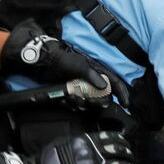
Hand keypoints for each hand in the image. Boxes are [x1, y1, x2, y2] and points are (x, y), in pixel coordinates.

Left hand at [2, 19, 129, 106]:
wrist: (38, 62)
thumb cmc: (59, 58)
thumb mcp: (77, 64)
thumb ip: (91, 75)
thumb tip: (104, 87)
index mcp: (95, 70)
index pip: (114, 82)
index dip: (122, 93)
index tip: (125, 104)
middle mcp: (91, 80)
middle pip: (104, 96)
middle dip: (98, 102)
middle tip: (88, 101)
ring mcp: (81, 87)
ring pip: (91, 102)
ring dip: (83, 104)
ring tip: (73, 98)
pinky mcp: (72, 93)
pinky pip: (78, 104)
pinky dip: (73, 105)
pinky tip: (67, 100)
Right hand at [35, 132, 138, 163]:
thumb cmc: (51, 156)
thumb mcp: (66, 141)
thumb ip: (83, 141)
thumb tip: (97, 142)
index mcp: (86, 141)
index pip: (109, 137)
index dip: (121, 139)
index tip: (125, 142)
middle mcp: (92, 153)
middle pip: (117, 150)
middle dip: (127, 152)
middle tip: (130, 155)